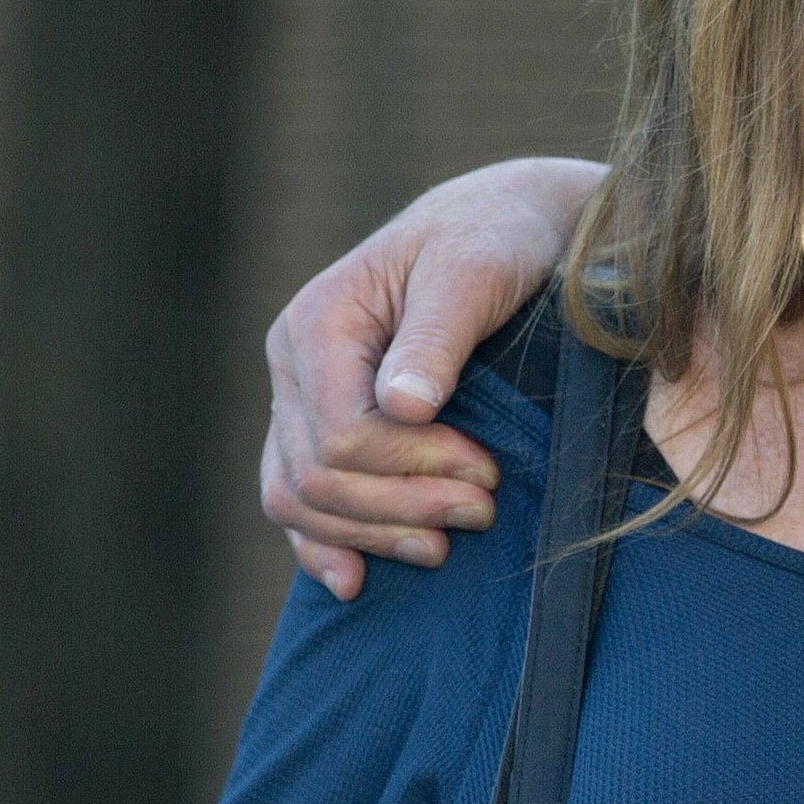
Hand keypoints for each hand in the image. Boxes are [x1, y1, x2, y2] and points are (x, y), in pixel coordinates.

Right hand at [261, 157, 605, 598]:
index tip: (488, 471)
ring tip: (447, 545)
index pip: (342, 433)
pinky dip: (326, 543)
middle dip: (401, 506)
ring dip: (373, 534)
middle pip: (317, 476)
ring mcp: (301, 400)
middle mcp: (294, 365)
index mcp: (318, 323)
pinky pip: (298, 498)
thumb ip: (438, 334)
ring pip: (300, 498)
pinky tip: (357, 579)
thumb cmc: (499, 236)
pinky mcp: (324, 426)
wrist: (509, 224)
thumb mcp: (477, 268)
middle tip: (485, 510)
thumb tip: (404, 405)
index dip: (412, 467)